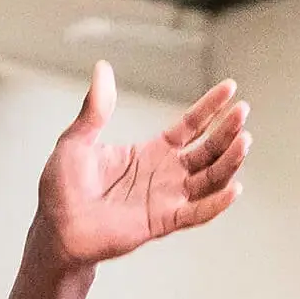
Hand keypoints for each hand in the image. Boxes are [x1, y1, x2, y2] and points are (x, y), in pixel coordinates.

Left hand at [36, 63, 247, 267]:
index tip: (230, 88)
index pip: (190, 126)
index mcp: (151, 153)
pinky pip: (195, 213)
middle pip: (207, 151)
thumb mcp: (77, 140)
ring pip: (209, 179)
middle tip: (243, 111)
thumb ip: (95, 108)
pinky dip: (216, 203)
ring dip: (229, 162)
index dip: (210, 108)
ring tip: (244, 140)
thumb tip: (101, 68)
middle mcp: (165, 175)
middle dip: (227, 131)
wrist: (55, 229)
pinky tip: (234, 189)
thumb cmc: (63, 189)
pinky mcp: (161, 222)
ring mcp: (166, 199)